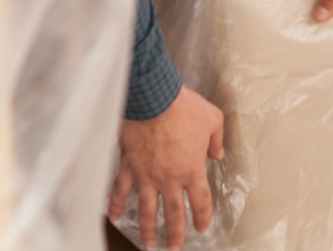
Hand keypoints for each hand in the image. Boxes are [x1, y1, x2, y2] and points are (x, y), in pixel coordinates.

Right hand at [110, 87, 224, 248]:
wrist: (154, 98)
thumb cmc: (184, 107)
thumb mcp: (212, 120)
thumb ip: (216, 140)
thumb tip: (218, 153)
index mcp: (192, 170)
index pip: (200, 201)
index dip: (202, 216)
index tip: (202, 227)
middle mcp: (169, 178)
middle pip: (173, 213)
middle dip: (175, 233)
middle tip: (174, 247)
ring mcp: (147, 175)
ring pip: (147, 209)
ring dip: (148, 229)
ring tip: (148, 244)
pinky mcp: (129, 166)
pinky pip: (121, 190)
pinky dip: (116, 204)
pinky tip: (114, 216)